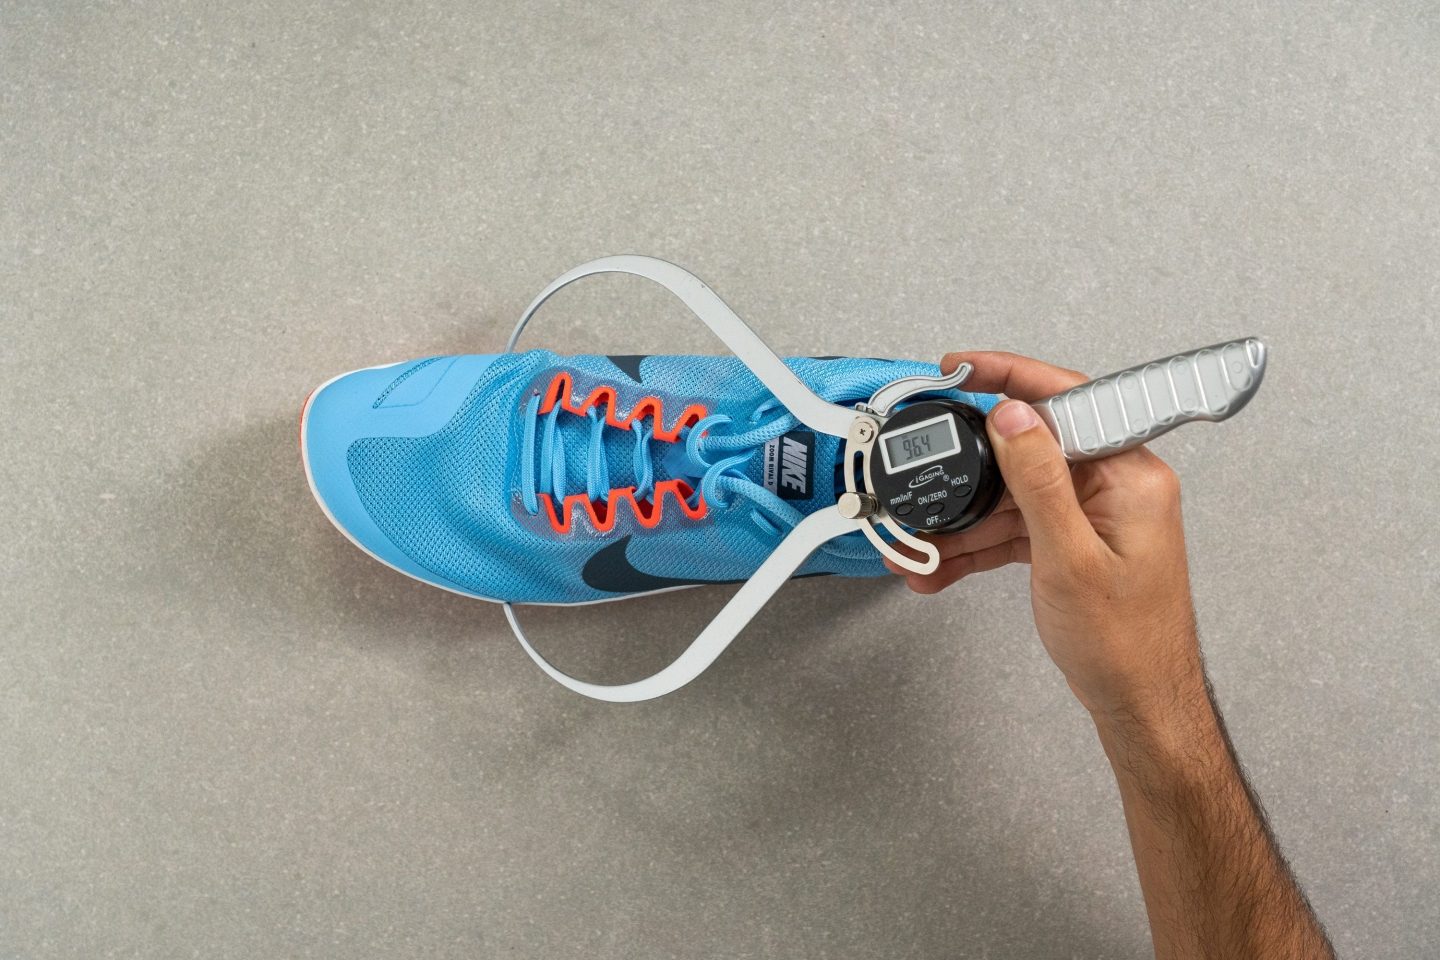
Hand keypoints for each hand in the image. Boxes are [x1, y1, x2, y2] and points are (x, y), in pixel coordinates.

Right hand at [888, 352, 1205, 720]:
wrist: (1139, 705)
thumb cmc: (1125, 644)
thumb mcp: (1069, 557)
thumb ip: (1038, 480)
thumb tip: (1013, 417)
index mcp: (1131, 475)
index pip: (1067, 400)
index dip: (1010, 377)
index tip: (963, 368)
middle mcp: (1116, 486)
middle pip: (1031, 448)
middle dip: (970, 467)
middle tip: (925, 464)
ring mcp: (1094, 514)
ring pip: (1015, 494)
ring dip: (964, 519)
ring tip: (919, 541)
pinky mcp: (1074, 540)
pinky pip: (1018, 527)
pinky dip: (980, 544)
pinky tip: (942, 562)